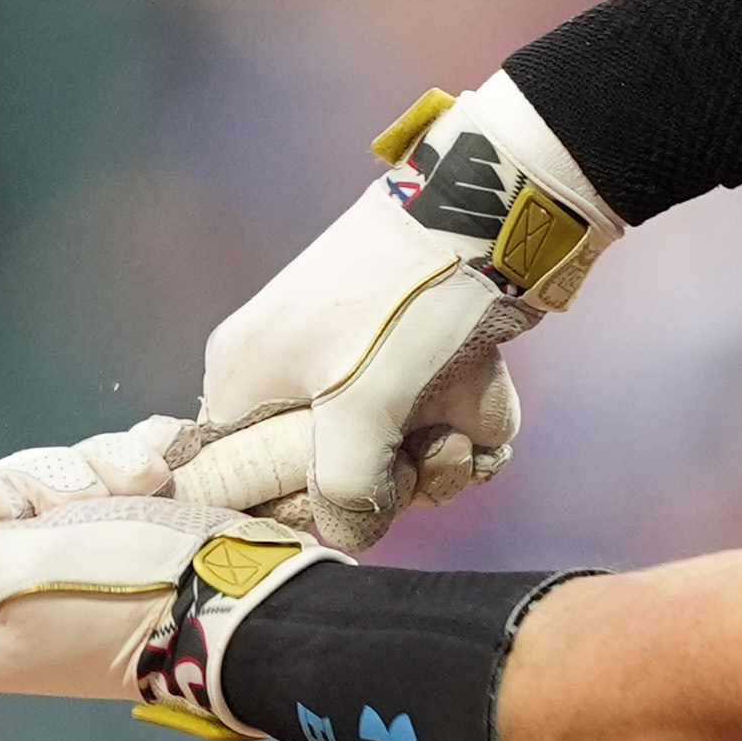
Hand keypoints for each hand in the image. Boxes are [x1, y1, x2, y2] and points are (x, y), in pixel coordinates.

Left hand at [0, 455, 327, 722]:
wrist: (253, 597)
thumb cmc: (130, 590)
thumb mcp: (17, 565)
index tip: (14, 512)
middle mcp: (20, 603)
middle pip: (0, 494)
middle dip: (52, 482)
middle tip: (87, 510)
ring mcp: (78, 568)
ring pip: (59, 474)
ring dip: (103, 468)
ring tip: (146, 494)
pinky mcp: (130, 537)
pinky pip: (109, 470)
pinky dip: (138, 465)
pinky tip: (165, 482)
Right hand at [194, 72, 617, 549]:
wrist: (499, 209)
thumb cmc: (410, 302)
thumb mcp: (361, 407)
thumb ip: (342, 488)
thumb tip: (349, 531)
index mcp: (248, 376)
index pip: (242, 478)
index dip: (298, 502)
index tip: (352, 491)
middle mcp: (293, 372)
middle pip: (328, 475)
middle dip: (389, 480)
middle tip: (425, 456)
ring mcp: (359, 363)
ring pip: (391, 454)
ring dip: (439, 459)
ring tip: (465, 433)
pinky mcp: (414, 356)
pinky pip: (433, 423)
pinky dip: (466, 427)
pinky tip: (486, 414)